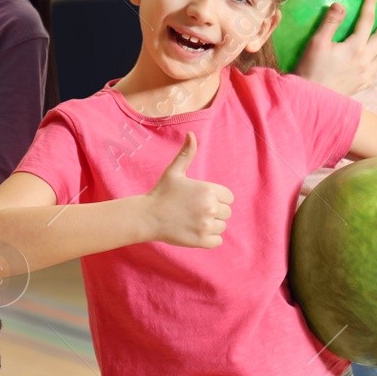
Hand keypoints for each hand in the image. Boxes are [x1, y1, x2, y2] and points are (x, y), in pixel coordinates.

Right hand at [144, 133, 231, 248]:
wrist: (148, 216)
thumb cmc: (162, 192)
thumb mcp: (174, 171)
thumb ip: (187, 154)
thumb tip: (191, 134)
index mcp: (208, 190)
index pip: (229, 198)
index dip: (217, 199)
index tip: (202, 200)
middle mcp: (210, 207)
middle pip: (226, 213)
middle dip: (215, 213)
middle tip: (196, 211)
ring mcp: (206, 225)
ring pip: (222, 227)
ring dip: (212, 226)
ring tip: (194, 221)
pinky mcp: (201, 241)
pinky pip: (217, 241)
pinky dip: (210, 239)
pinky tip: (196, 232)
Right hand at [291, 0, 376, 95]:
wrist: (311, 98)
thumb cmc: (312, 69)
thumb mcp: (317, 42)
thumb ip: (330, 22)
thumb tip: (341, 4)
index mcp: (355, 47)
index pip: (366, 20)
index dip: (370, 4)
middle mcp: (365, 60)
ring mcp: (365, 74)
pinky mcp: (361, 85)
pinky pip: (376, 73)